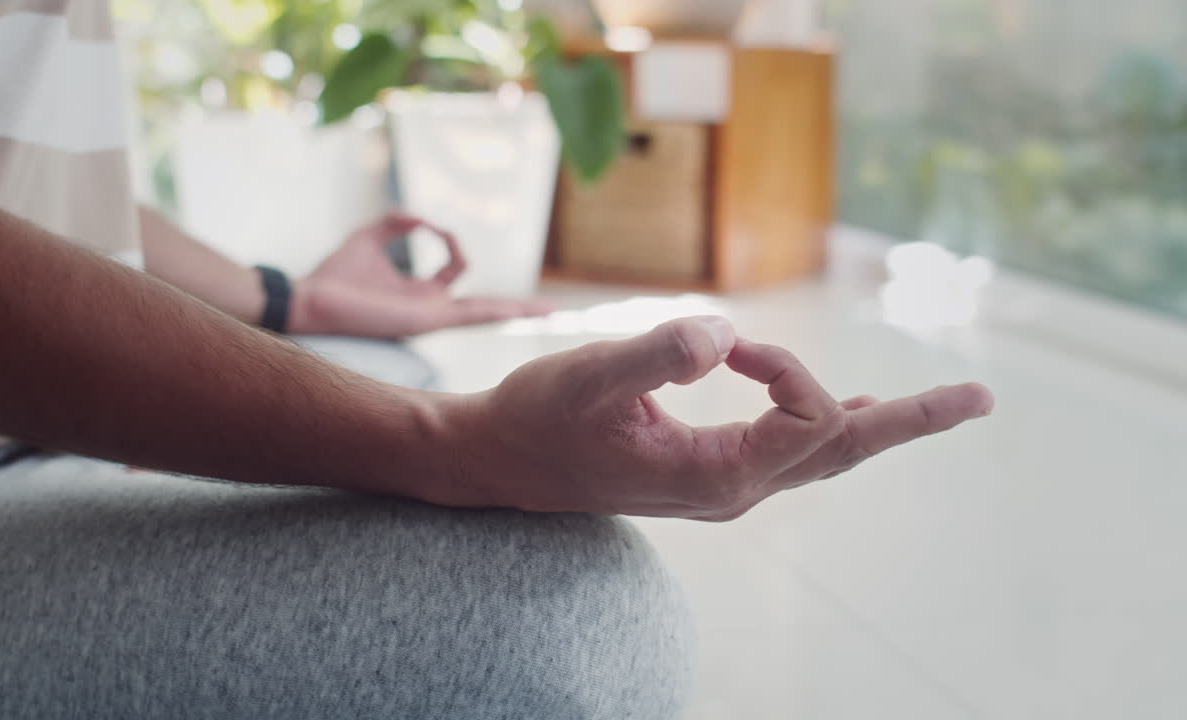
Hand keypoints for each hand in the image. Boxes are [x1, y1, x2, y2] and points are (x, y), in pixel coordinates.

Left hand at [289, 212, 551, 337]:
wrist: (309, 299)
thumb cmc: (333, 275)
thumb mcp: (370, 237)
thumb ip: (397, 224)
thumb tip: (423, 216)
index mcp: (420, 292)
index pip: (456, 268)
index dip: (450, 239)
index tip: (427, 222)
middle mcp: (431, 308)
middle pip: (485, 307)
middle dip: (516, 307)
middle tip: (550, 310)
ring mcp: (432, 317)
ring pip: (486, 313)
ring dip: (519, 311)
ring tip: (551, 314)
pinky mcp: (427, 320)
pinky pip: (470, 313)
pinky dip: (496, 309)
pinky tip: (520, 310)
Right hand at [443, 316, 993, 519]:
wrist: (497, 462)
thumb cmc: (536, 417)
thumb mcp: (587, 377)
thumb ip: (655, 353)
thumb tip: (723, 336)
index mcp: (717, 477)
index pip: (805, 420)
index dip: (788, 369)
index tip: (729, 344)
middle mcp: (732, 490)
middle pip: (840, 453)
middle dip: (907, 421)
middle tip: (981, 400)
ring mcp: (721, 486)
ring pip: (818, 455)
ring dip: (874, 424)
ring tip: (939, 406)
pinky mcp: (705, 473)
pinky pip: (787, 452)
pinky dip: (825, 425)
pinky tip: (848, 411)